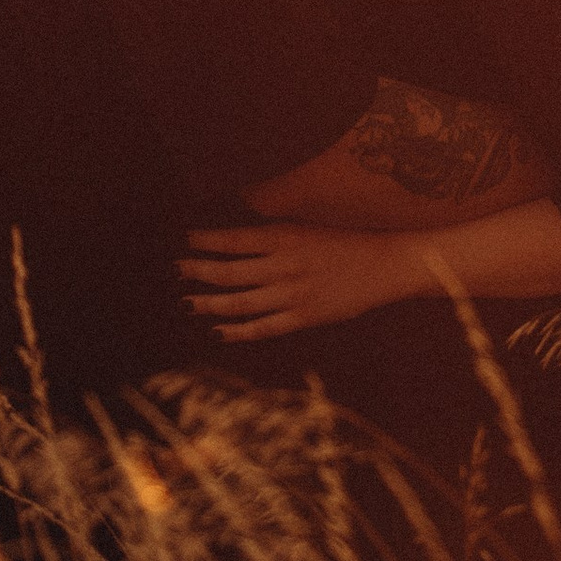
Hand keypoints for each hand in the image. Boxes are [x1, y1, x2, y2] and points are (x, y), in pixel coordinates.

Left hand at [178, 220, 416, 341]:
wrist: (386, 264)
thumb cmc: (346, 242)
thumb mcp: (308, 228)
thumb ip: (275, 235)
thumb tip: (236, 239)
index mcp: (287, 236)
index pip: (235, 239)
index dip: (206, 241)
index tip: (184, 239)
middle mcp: (285, 264)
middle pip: (230, 271)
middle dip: (198, 271)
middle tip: (174, 271)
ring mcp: (294, 293)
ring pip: (241, 302)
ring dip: (210, 304)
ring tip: (186, 303)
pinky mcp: (304, 317)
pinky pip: (263, 328)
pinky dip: (238, 331)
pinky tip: (218, 332)